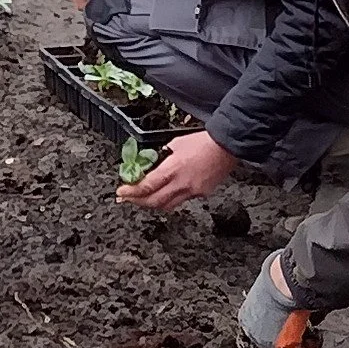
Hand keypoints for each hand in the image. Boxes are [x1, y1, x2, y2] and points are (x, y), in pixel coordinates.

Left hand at [117, 129, 238, 212]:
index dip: (131, 192)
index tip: (122, 191)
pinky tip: (165, 194)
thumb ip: (163, 157)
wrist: (227, 146)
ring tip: (143, 199)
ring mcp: (192, 192)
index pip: (147, 186)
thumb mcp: (175, 143)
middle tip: (127, 198)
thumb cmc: (203, 141)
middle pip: (154, 202)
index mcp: (173, 169)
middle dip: (137, 202)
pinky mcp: (201, 194)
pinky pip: (181, 201)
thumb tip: (153, 164)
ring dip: (152, 204)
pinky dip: (169, 199)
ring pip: (167, 206)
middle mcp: (182, 184)